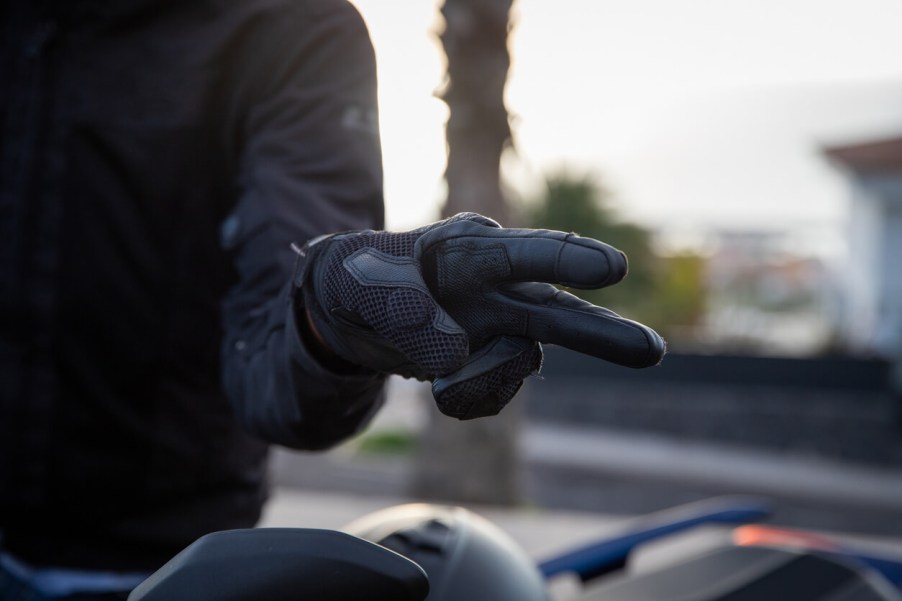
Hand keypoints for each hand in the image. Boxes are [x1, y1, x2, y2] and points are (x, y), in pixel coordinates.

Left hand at [294, 213, 664, 418]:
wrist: (349, 314)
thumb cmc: (359, 279)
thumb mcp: (360, 284)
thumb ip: (401, 309)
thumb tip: (454, 355)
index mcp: (470, 250)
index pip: (522, 254)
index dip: (567, 260)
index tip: (611, 268)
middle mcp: (500, 286)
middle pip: (560, 313)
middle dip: (602, 333)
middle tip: (650, 352)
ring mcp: (503, 327)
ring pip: (522, 363)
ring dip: (482, 382)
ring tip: (433, 381)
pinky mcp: (496, 362)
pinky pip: (491, 397)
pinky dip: (462, 400)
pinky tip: (438, 384)